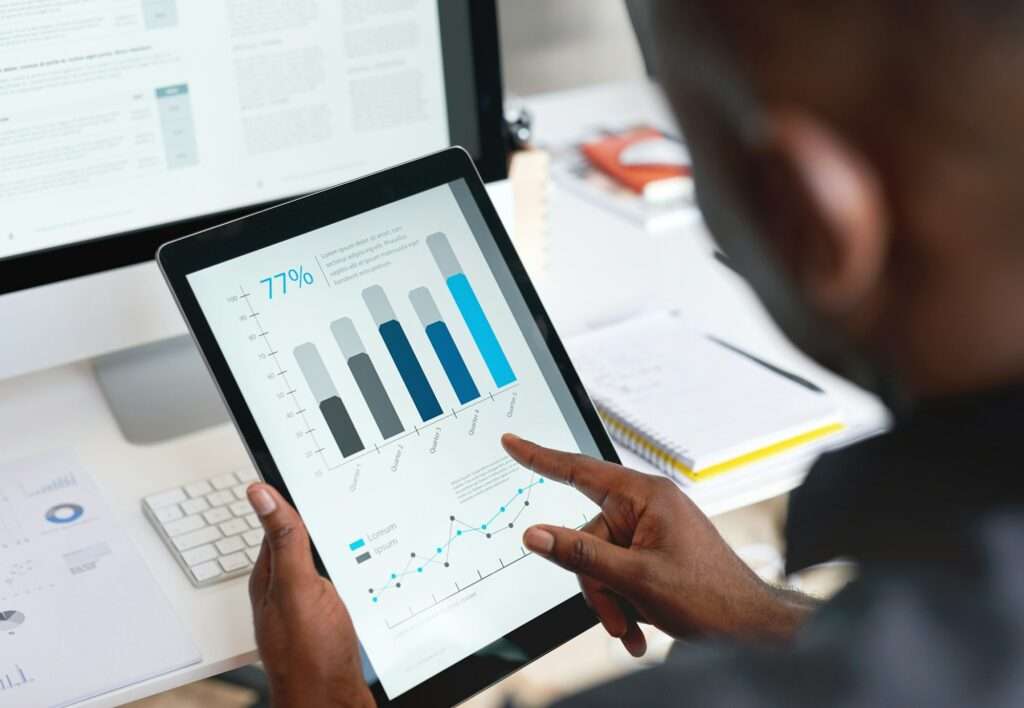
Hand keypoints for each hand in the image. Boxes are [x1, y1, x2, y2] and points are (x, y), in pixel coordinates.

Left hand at [247, 484, 374, 707]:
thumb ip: (284, 542)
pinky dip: (358, 565)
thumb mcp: (297, 590)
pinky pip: (344, 579)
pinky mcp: (332, 617)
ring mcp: (310, 603)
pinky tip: (372, 563)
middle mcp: (287, 587)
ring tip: (364, 515)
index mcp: (271, 574)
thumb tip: (260, 493)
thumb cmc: (309, 658)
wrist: (331, 704)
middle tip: (348, 486)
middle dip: (325, 513)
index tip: (310, 464)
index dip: (294, 492)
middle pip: (305, 536)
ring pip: (328, 556)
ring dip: (346, 539)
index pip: (279, 520)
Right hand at [502, 435, 816, 655]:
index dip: (540, 457)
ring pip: (600, 561)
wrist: (750, 627)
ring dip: (611, 599)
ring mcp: (651, 530)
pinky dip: (624, 600)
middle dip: (597, 584)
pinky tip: (640, 626)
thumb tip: (535, 534)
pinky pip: (619, 570)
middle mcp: (646, 507)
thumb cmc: (709, 596)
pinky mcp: (654, 551)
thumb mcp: (635, 577)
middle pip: (587, 537)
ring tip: (633, 627)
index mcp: (645, 496)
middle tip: (617, 618)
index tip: (512, 441)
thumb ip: (579, 554)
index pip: (580, 470)